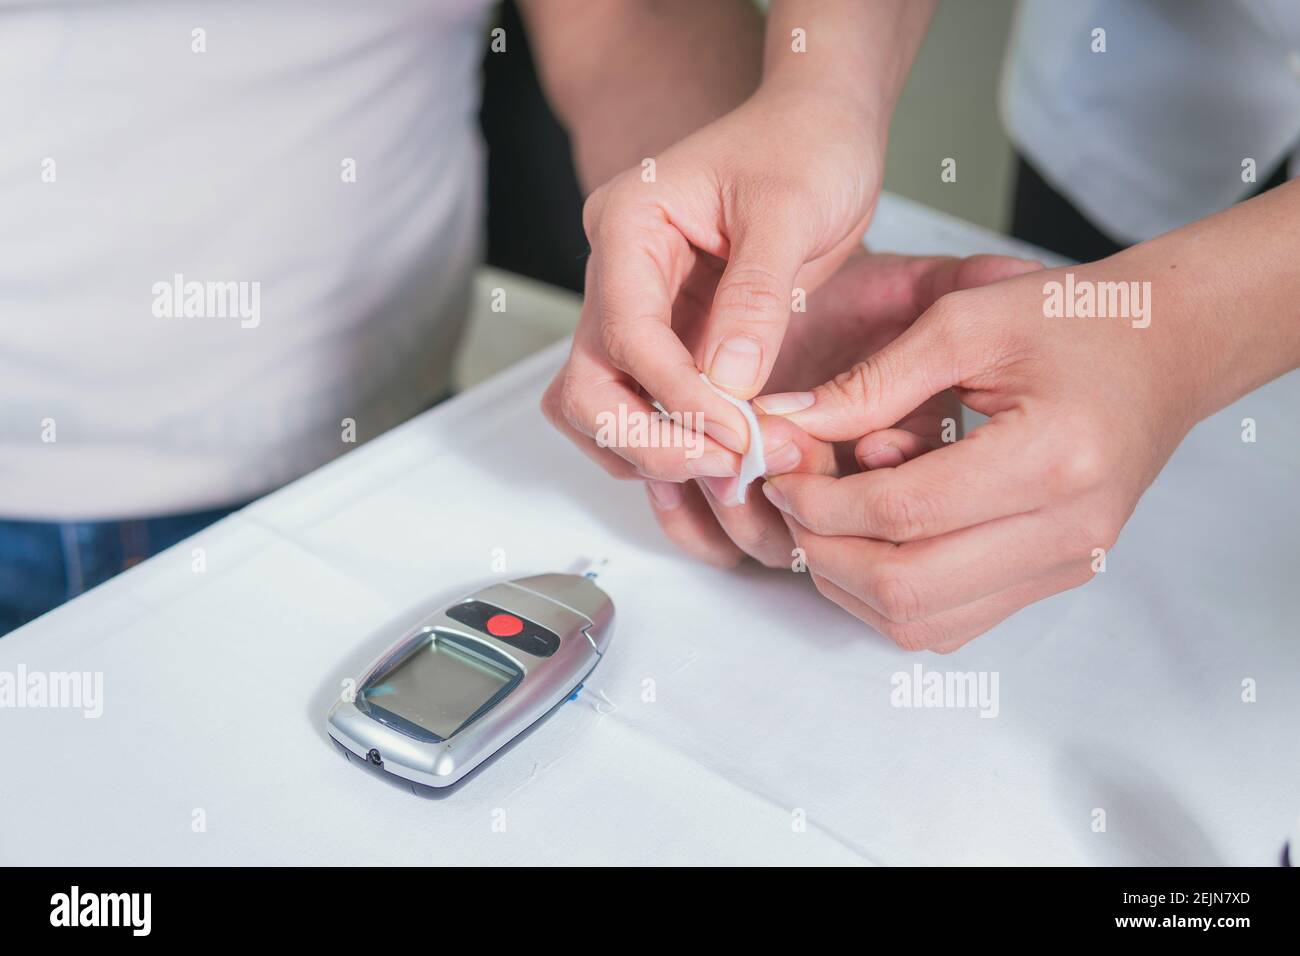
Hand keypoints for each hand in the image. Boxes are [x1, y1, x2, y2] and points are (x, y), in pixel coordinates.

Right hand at [542, 85, 884, 483]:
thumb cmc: (806, 145)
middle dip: (649, 438)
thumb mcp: (790, 209)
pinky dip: (677, 443)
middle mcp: (618, 272)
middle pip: (588, 385)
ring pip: (602, 407)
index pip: (625, 333)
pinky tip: (728, 458)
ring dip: (655, 452)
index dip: (677, 395)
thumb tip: (729, 382)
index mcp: (627, 224)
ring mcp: (639, 309)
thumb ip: (756, 296)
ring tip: (732, 469)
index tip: (738, 434)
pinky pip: (648, 407)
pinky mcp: (671, 338)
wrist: (823, 131)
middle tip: (725, 466)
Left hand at [760, 259, 1201, 651]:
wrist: (1165, 348)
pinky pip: (952, 624)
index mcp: (1054, 457)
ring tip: (820, 524)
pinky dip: (889, 598)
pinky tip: (865, 544)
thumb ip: (871, 380)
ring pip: (922, 624)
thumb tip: (784, 422)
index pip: (904, 512)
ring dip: (848, 585)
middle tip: (789, 502)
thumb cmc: (1071, 321)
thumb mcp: (965, 321)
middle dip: (823, 552)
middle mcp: (1069, 531)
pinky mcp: (1057, 579)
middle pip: (907, 588)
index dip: (822, 501)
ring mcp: (1068, 566)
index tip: (779, 472)